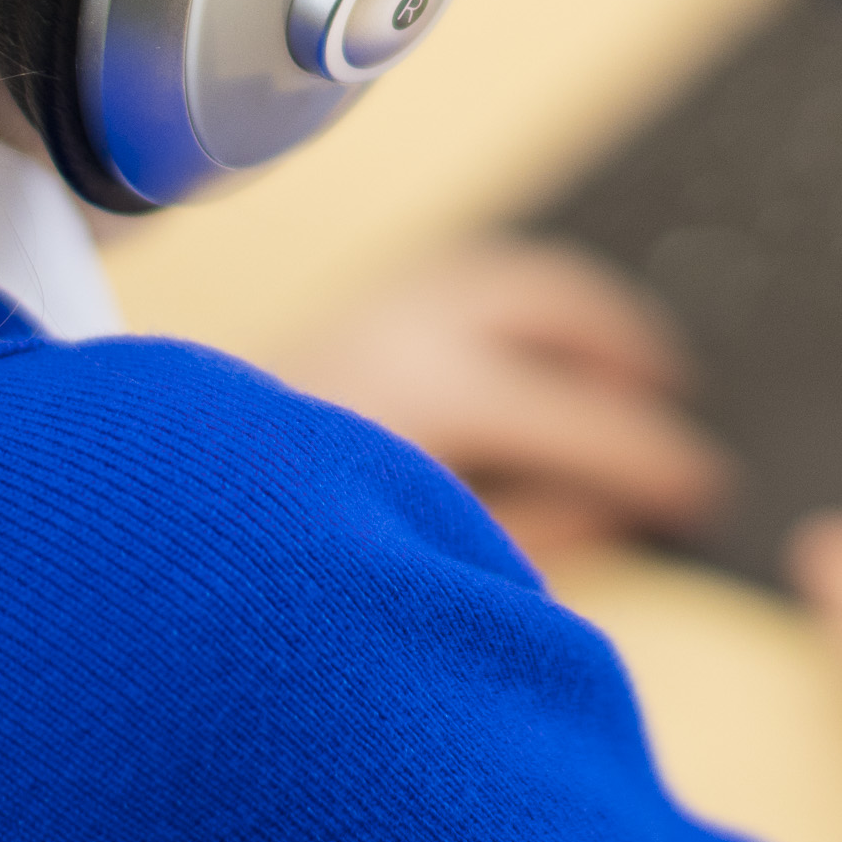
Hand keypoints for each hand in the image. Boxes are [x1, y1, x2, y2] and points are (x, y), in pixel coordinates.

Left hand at [269, 241, 726, 564]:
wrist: (143, 534)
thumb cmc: (278, 562)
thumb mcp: (428, 566)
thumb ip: (534, 537)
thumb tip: (615, 507)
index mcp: (424, 394)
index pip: (577, 417)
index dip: (652, 458)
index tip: (698, 491)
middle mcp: (392, 330)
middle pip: (548, 300)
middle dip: (623, 345)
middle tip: (668, 397)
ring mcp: (355, 313)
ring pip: (499, 275)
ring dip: (569, 315)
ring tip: (615, 370)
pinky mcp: (329, 320)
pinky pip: (446, 287)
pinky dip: (505, 312)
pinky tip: (522, 365)